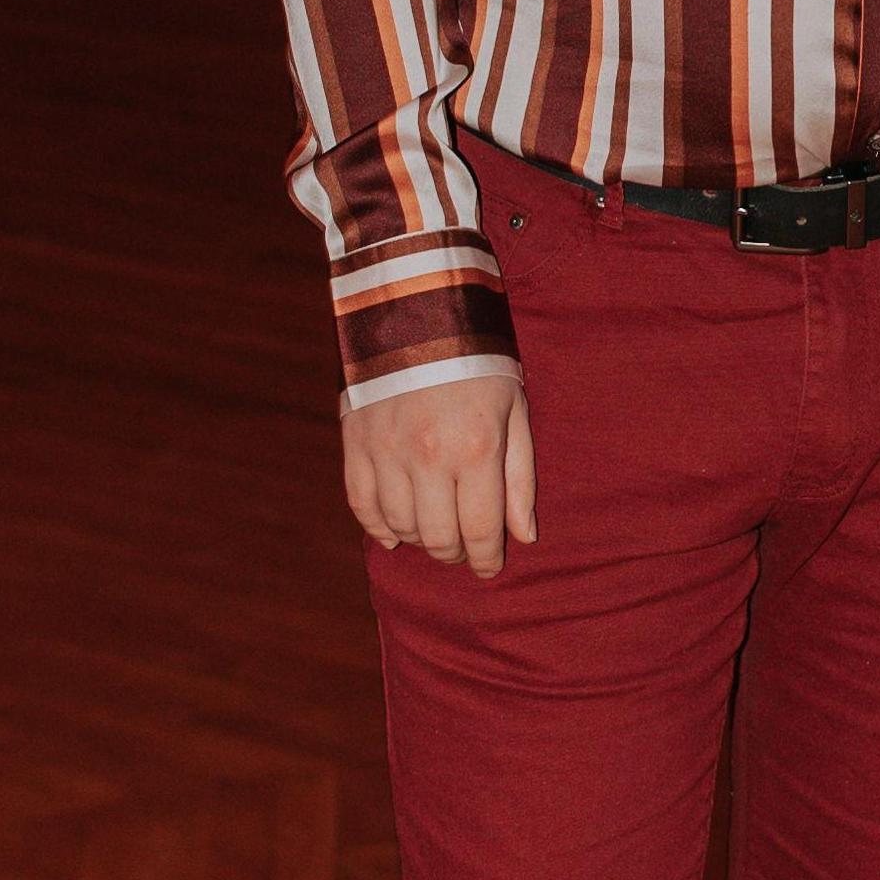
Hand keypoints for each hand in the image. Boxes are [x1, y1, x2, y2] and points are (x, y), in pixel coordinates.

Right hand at [343, 371, 538, 574]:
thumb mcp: (514, 413)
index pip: (480, 529)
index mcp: (476, 449)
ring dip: (420, 540)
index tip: (489, 568)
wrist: (417, 310)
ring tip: (435, 533)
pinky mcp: (355, 442)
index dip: (486, 559)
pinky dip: (377, 526)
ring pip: (400, 525)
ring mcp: (386, 451)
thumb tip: (524, 536)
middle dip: (455, 553)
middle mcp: (428, 456)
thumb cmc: (478, 363)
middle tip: (463, 550)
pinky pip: (361, 504)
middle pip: (438, 537)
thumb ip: (519, 478)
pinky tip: (394, 533)